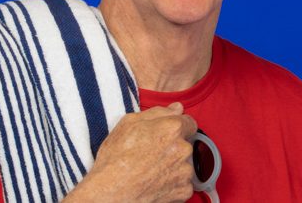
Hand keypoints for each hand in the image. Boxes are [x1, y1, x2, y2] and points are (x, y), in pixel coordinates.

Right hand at [65, 102, 197, 202]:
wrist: (112, 194)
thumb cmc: (116, 159)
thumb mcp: (128, 123)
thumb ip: (157, 112)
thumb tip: (177, 108)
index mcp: (172, 128)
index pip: (189, 122)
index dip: (176, 127)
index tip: (165, 135)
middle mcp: (183, 148)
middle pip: (186, 143)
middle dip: (173, 147)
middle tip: (151, 154)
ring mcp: (186, 171)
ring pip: (184, 164)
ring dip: (173, 165)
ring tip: (151, 170)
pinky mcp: (184, 191)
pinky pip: (183, 183)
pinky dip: (173, 183)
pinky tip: (155, 182)